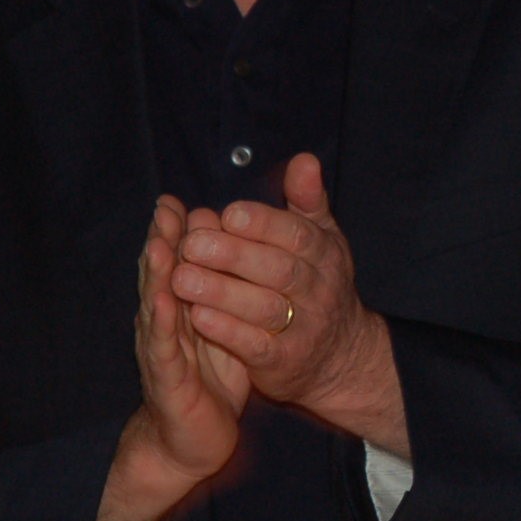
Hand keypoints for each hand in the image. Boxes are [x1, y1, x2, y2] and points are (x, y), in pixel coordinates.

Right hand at [135, 195, 248, 481]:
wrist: (196, 438)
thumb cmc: (213, 377)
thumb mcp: (227, 325)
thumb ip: (230, 288)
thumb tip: (237, 247)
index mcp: (182, 308)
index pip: (178, 264)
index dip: (178, 233)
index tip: (180, 200)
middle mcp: (166, 324)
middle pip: (161, 276)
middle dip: (162, 241)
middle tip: (164, 207)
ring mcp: (162, 351)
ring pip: (156, 306)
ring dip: (156, 275)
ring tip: (159, 243)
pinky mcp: (166, 380)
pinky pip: (164, 349)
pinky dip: (161, 324)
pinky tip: (161, 301)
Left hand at [170, 153, 406, 450]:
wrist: (339, 356)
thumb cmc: (318, 285)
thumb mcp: (322, 239)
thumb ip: (308, 201)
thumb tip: (304, 159)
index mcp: (325, 254)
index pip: (296, 234)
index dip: (261, 224)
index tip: (226, 215)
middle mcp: (318, 290)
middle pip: (278, 269)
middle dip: (233, 255)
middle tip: (191, 245)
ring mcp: (303, 328)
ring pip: (263, 307)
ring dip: (220, 292)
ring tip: (180, 278)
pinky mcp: (284, 362)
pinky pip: (255, 345)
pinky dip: (227, 331)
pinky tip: (196, 317)